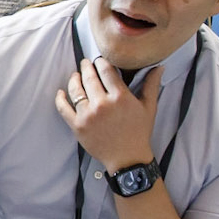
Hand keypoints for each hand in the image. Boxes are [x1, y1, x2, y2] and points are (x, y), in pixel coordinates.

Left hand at [56, 58, 159, 173]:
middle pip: (89, 77)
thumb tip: (158, 67)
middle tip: (85, 63)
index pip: (106, 70)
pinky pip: (63, 108)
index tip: (99, 60)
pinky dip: (60, 98)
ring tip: (75, 75)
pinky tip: (61, 92)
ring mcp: (88, 115)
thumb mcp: (149, 108)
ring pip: (76, 90)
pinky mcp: (77, 126)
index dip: (101, 62)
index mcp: (120, 97)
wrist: (127, 158)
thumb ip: (151, 85)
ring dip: (74, 79)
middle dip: (86, 67)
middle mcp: (102, 104)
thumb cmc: (139, 133)